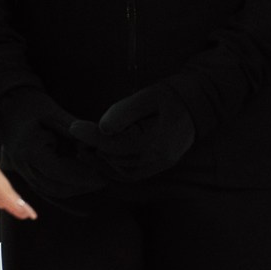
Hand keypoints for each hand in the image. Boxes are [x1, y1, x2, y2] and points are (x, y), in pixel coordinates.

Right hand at [0, 89, 104, 210]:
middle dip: (82, 186)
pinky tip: (77, 178)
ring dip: (74, 188)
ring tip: (93, 179)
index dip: (83, 177)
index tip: (103, 175)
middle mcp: (22, 164)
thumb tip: (97, 145)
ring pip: (51, 190)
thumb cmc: (29, 105)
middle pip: (56, 187)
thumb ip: (74, 130)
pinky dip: (63, 186)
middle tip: (103, 178)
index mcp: (28, 149)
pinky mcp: (24, 171)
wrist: (5, 104)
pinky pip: (45, 186)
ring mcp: (20, 170)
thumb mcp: (53, 112)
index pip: (59, 172)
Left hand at [72, 86, 195, 183]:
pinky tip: (98, 156)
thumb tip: (102, 127)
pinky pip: (131, 174)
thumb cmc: (171, 95)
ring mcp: (160, 165)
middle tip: (75, 134)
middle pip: (117, 160)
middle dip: (93, 148)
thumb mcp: (147, 96)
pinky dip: (112, 168)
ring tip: (82, 145)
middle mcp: (159, 159)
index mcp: (157, 142)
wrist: (198, 103)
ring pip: (122, 171)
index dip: (91, 136)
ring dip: (100, 161)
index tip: (72, 127)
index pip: (117, 145)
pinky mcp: (158, 165)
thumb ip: (124, 112)